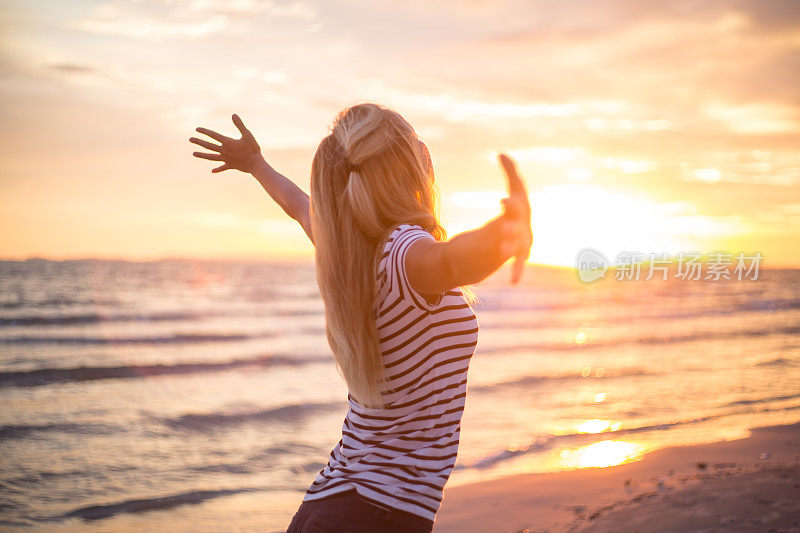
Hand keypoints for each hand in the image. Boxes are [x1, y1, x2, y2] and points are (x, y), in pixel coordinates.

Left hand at [190, 114, 261, 173]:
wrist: (256, 165)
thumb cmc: (253, 149)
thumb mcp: (247, 135)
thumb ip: (240, 125)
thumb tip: (233, 115)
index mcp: (227, 142)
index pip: (213, 135)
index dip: (205, 131)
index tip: (196, 129)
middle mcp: (224, 151)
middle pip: (208, 146)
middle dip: (199, 142)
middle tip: (190, 139)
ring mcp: (226, 159)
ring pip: (211, 157)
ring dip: (202, 155)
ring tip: (193, 153)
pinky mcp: (231, 165)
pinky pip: (222, 167)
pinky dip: (217, 169)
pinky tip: (212, 171)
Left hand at [498, 153, 532, 283]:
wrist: (509, 244)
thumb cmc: (510, 219)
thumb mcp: (510, 201)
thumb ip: (510, 174)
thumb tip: (502, 153)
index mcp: (521, 211)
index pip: (517, 205)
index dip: (512, 204)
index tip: (502, 203)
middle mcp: (524, 226)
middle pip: (518, 222)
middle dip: (513, 219)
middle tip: (506, 215)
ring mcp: (521, 242)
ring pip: (517, 243)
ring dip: (512, 244)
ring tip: (505, 246)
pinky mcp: (514, 257)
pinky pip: (518, 264)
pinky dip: (518, 271)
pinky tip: (515, 281)